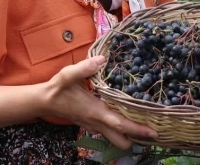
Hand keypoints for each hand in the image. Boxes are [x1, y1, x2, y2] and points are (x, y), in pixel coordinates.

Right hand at [42, 56, 156, 148]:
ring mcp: (94, 126)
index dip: (137, 129)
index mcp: (95, 111)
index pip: (119, 125)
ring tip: (147, 125)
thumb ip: (84, 67)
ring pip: (116, 138)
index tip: (154, 132)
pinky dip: (121, 130)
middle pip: (121, 139)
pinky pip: (110, 133)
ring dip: (130, 136)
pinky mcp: (92, 124)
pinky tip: (129, 118)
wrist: (43, 101)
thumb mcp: (68, 74)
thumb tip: (102, 59)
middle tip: (155, 131)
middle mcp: (97, 122)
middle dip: (138, 138)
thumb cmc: (57, 88)